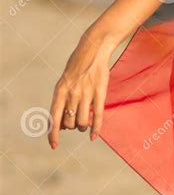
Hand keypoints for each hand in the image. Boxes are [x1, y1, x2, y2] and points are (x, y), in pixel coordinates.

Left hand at [48, 30, 114, 149]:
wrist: (94, 48)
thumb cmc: (78, 65)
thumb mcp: (65, 81)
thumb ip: (62, 101)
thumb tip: (61, 124)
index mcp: (60, 90)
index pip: (53, 117)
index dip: (53, 134)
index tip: (54, 145)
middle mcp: (72, 93)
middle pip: (69, 122)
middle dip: (72, 126)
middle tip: (75, 120)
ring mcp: (87, 92)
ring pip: (82, 122)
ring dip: (83, 126)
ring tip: (85, 122)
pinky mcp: (100, 92)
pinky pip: (97, 116)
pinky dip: (96, 129)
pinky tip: (93, 137)